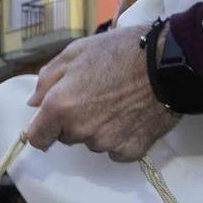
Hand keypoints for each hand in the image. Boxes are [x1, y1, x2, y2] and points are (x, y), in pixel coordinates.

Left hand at [26, 31, 178, 160]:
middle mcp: (80, 130)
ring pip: (93, 142)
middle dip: (75, 121)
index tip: (52, 121)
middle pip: (67, 137)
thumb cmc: (120, 51)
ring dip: (99, 129)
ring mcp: (106, 143)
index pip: (37, 138)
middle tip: (95, 96)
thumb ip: (48, 79)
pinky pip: (117, 151)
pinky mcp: (131, 150)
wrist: (168, 62)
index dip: (43, 128)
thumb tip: (33, 103)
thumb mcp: (76, 52)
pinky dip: (121, 137)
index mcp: (60, 106)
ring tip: (118, 102)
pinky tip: (132, 115)